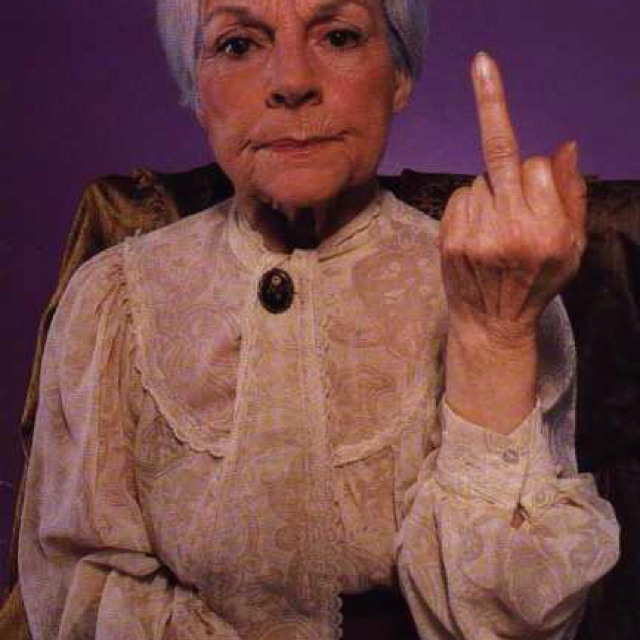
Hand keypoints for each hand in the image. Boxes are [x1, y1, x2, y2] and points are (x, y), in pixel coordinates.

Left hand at [440, 51, 586, 344]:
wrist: (491, 323)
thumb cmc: (537, 282)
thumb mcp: (571, 246)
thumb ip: (571, 195)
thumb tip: (566, 146)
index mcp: (547, 231)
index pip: (536, 165)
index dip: (537, 169)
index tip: (517, 130)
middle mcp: (509, 230)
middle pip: (501, 158)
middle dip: (495, 121)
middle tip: (482, 64)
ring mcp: (474, 236)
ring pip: (478, 179)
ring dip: (489, 191)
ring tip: (496, 228)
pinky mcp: (448, 240)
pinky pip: (458, 196)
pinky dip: (468, 204)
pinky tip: (476, 232)